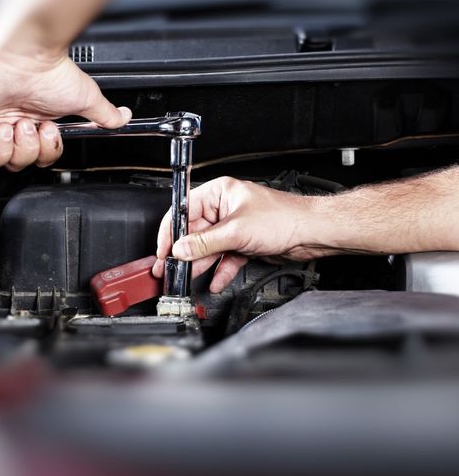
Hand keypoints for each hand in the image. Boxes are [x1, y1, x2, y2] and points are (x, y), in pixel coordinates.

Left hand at [0, 51, 130, 170]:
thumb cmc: (49, 72)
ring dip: (2, 149)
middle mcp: (8, 126)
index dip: (43, 154)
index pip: (36, 159)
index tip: (48, 131)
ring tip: (7, 125)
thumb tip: (123, 118)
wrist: (23, 56)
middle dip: (24, 150)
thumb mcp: (85, 98)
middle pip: (13, 165)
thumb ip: (104, 114)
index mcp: (32, 124)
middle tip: (28, 126)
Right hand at [152, 177, 319, 292]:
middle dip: (185, 252)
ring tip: (187, 278)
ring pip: (208, 248)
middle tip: (171, 268)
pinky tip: (214, 282)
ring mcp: (233, 227)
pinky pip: (224, 258)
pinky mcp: (242, 243)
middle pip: (195, 232)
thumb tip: (181, 248)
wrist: (311, 233)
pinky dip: (220, 271)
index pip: (184, 210)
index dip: (171, 231)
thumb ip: (205, 242)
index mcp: (219, 193)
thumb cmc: (284, 218)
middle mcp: (224, 208)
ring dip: (200, 264)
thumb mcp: (237, 230)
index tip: (163, 249)